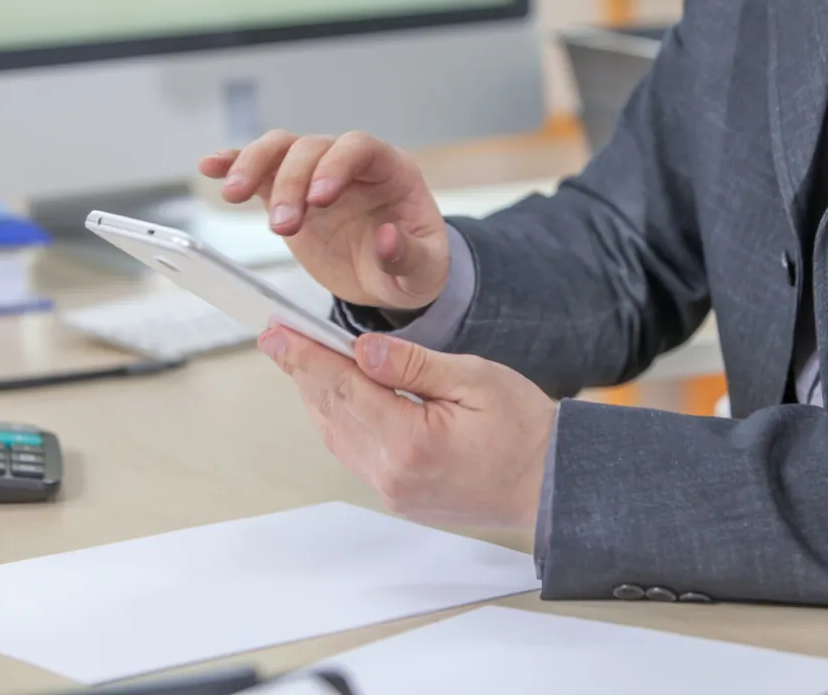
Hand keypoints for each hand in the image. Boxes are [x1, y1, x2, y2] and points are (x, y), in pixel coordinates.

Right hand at [198, 131, 448, 310]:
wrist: (389, 280)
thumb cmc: (413, 269)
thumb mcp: (424, 272)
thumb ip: (407, 255)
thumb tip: (385, 238)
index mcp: (391, 171)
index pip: (359, 148)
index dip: (336, 165)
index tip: (318, 199)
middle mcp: (351, 165)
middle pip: (312, 148)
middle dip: (291, 182)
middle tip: (282, 227)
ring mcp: (316, 175)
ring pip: (281, 149)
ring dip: (254, 166)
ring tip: (234, 195)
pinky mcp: (288, 193)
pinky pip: (260, 170)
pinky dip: (234, 164)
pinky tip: (211, 167)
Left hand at [257, 326, 556, 529]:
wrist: (552, 483)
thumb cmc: (525, 430)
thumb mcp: (474, 378)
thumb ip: (412, 364)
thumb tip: (362, 349)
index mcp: (411, 442)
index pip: (342, 388)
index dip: (304, 357)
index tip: (275, 333)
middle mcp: (392, 474)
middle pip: (330, 411)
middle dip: (301, 370)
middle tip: (277, 336)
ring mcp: (392, 491)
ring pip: (335, 434)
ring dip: (316, 394)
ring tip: (299, 357)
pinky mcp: (398, 496)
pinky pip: (353, 452)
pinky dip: (337, 418)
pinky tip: (334, 393)